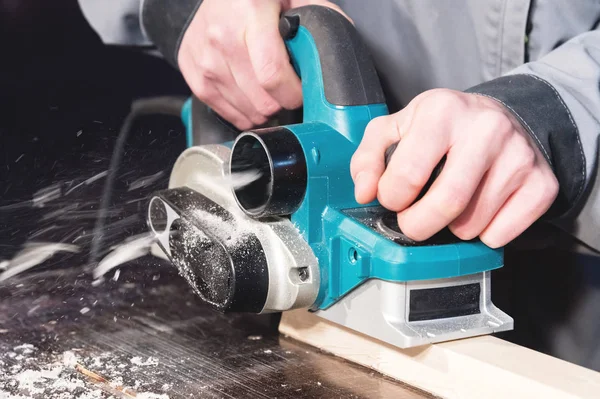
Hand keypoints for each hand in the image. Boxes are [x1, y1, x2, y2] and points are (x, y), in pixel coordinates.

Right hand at [178, 0, 347, 129]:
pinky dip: (242, 112)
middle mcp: (222, 37)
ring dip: (263, 110)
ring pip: (245, 110)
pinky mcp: (193, 73)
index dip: (293, 94)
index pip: (272, 75)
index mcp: (250, 14)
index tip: (302, 92)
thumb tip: (337, 50)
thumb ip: (316, 18)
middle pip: (260, 100)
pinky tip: (250, 97)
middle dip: (282, 103)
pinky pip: (224, 111)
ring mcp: (204, 58)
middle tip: (287, 91)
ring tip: (268, 92)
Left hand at [350, 89, 558, 247]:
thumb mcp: (395, 128)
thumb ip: (368, 158)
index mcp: (442, 111)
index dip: (391, 198)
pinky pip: (501, 234)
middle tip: (413, 220)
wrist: (500, 118)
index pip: (407, 175)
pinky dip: (482, 234)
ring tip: (451, 205)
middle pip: (446, 204)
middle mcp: (486, 129)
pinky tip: (479, 210)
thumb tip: (365, 192)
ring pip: (472, 225)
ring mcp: (519, 156)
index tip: (394, 198)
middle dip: (418, 225)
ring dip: (451, 228)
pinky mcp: (542, 183)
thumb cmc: (440, 127)